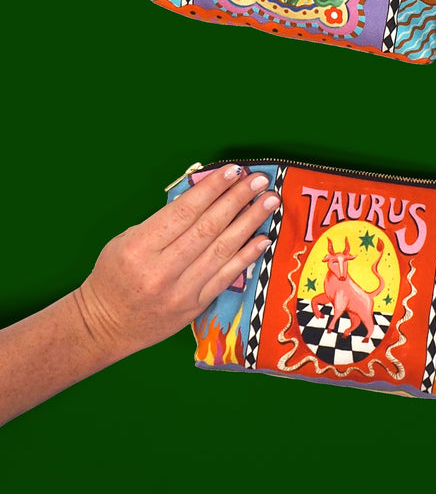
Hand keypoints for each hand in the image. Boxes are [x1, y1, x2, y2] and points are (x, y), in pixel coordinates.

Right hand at [73, 165, 277, 355]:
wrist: (104, 327)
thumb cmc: (114, 275)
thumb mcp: (126, 240)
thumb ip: (163, 221)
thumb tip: (205, 195)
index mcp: (139, 248)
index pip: (184, 212)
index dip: (212, 189)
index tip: (233, 170)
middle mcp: (161, 270)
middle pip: (207, 228)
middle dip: (237, 199)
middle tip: (259, 181)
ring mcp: (180, 291)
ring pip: (222, 250)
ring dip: (250, 222)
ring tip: (269, 201)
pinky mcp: (193, 307)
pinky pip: (226, 277)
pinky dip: (247, 256)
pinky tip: (263, 238)